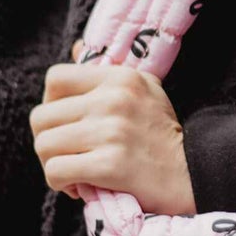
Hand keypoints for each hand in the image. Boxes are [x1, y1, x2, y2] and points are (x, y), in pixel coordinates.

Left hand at [30, 41, 196, 214]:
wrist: (194, 174)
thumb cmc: (163, 136)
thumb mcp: (145, 90)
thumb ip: (106, 73)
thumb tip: (75, 48)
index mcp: (121, 78)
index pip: (55, 78)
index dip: (51, 104)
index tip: (68, 123)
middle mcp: (114, 100)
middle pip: (41, 117)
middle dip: (48, 141)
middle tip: (69, 154)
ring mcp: (111, 132)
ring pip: (44, 146)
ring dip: (53, 165)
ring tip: (76, 172)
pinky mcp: (110, 165)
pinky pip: (56, 172)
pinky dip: (62, 184)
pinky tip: (81, 187)